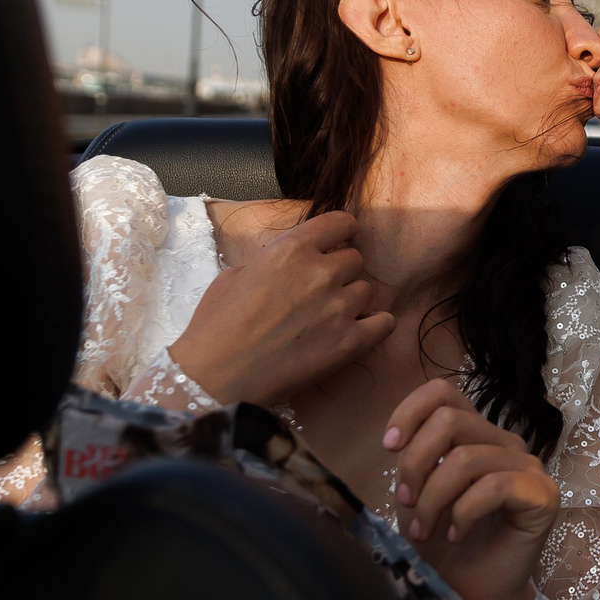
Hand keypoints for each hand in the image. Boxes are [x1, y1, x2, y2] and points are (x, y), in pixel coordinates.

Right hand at [168, 211, 393, 406]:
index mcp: (291, 249)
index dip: (342, 232)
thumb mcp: (235, 275)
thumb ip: (272, 261)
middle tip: (321, 291)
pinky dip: (375, 325)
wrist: (216, 377)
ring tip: (328, 317)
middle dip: (340, 271)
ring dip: (351, 300)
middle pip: (354, 259)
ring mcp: (339, 308)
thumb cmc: (216, 327)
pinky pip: (384, 323)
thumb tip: (291, 263)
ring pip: (366, 290)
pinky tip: (360, 330)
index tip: (339, 241)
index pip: (340, 223)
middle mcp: (320, 273)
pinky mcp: (350, 342)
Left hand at [386, 377, 559, 599]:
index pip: (443, 392)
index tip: (388, 447)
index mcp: (476, 435)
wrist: (468, 594)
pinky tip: (456, 535)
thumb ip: (413, 457)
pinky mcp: (542, 496)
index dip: (409, 411)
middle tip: (405, 502)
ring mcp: (528, 468)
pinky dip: (464, 512)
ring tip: (424, 530)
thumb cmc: (442, 546)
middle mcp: (504, 444)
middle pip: (450, 420)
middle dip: (415, 463)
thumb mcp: (415, 493)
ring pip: (467, 457)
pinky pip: (494, 486)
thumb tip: (397, 438)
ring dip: (433, 498)